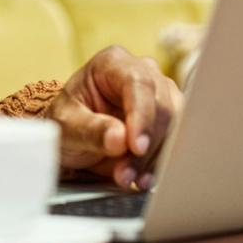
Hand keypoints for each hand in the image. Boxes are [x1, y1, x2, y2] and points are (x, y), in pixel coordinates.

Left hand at [44, 46, 183, 188]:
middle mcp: (142, 72)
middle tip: (125, 174)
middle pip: (161, 105)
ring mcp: (160, 93)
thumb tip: (119, 139)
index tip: (136, 146)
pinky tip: (144, 178)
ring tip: (131, 179)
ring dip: (155, 157)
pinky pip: (175, 140)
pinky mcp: (169, 117)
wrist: (74, 135)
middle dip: (146, 145)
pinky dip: (161, 162)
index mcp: (113, 63)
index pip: (138, 83)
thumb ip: (91, 130)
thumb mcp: (67, 125)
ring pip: (174, 124)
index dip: (142, 115)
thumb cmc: (68, 120)